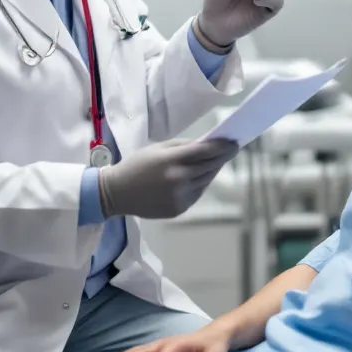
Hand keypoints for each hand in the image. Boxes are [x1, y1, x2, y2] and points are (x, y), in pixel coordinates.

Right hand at [98, 138, 237, 218]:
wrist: (117, 193)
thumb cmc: (137, 165)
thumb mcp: (157, 148)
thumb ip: (183, 146)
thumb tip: (207, 144)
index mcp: (171, 161)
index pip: (204, 151)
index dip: (222, 147)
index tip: (234, 142)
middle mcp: (178, 180)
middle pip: (209, 166)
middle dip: (222, 157)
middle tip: (232, 149)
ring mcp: (179, 197)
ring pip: (206, 181)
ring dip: (213, 170)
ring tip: (217, 161)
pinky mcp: (179, 209)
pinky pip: (197, 193)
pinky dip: (201, 183)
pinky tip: (201, 176)